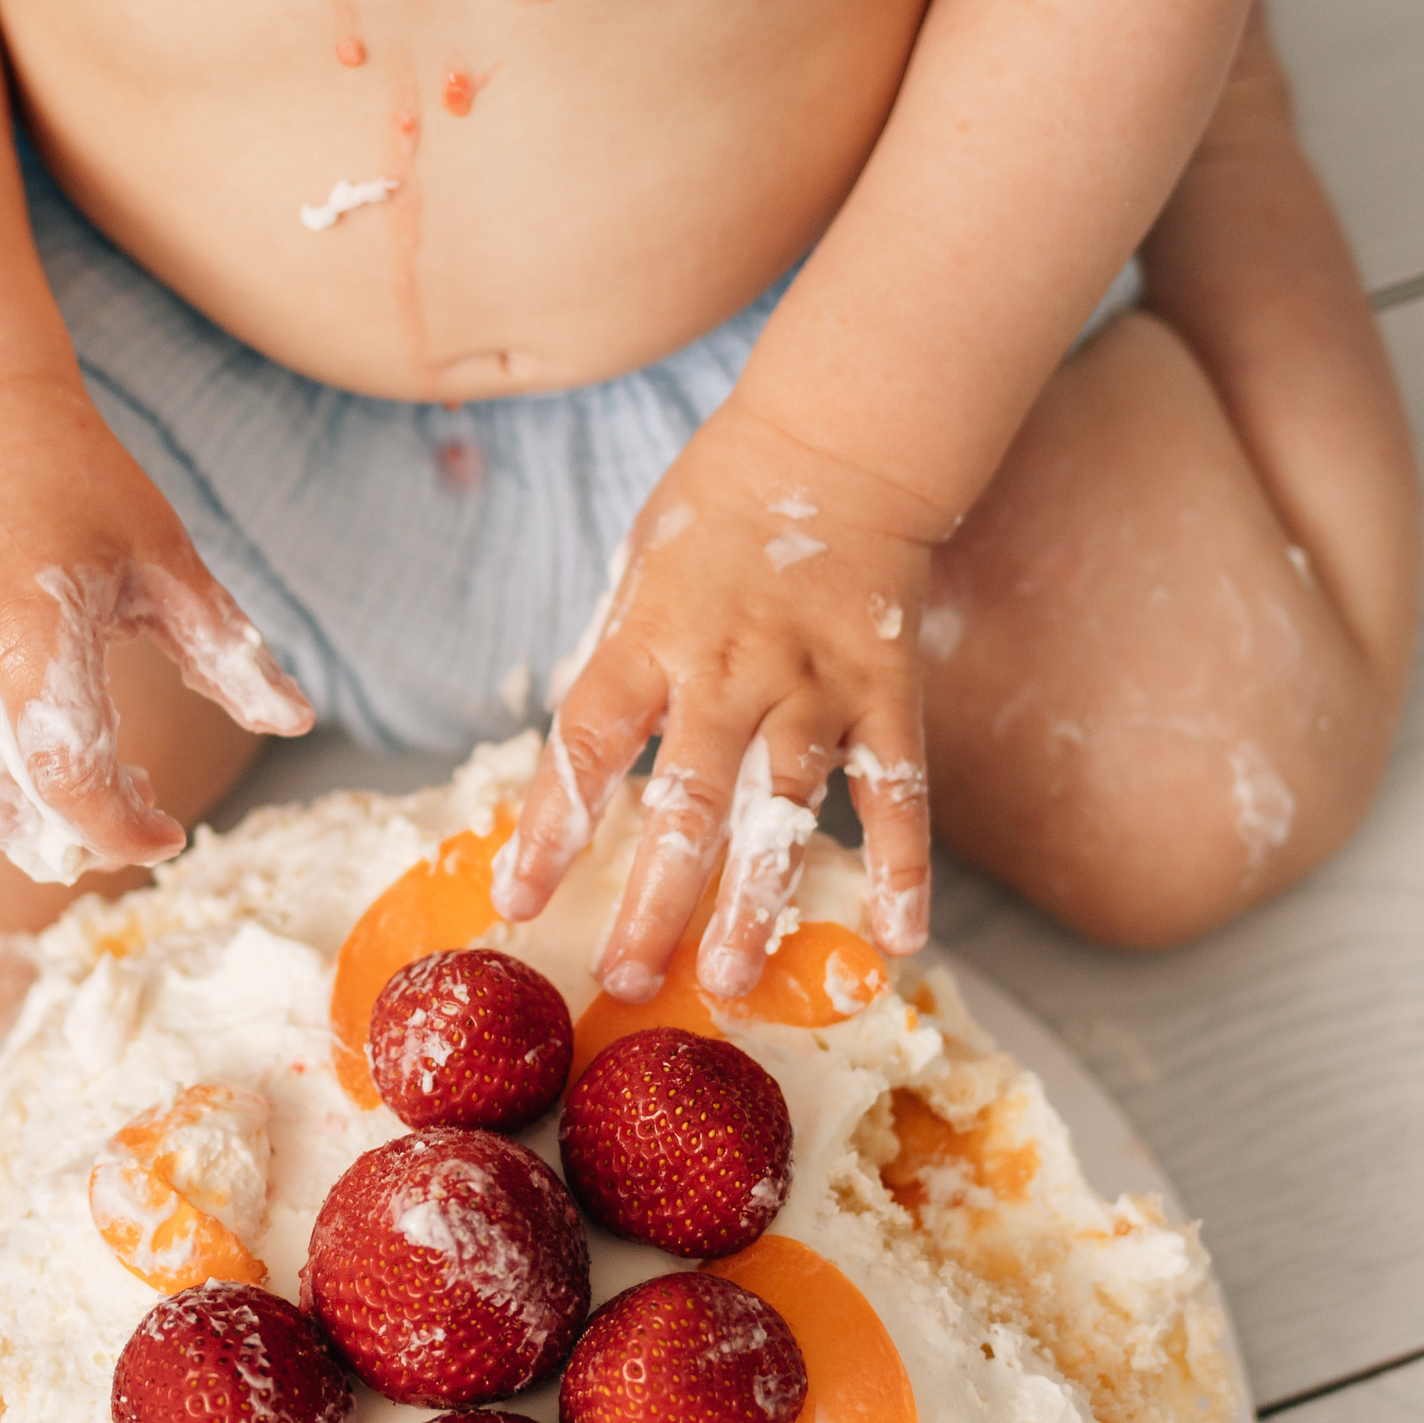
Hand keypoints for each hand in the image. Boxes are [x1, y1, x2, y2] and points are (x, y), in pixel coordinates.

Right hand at [0, 380, 311, 882]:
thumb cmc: (78, 488)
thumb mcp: (167, 558)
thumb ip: (228, 648)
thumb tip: (297, 721)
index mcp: (35, 628)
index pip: (70, 777)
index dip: (125, 830)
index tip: (168, 832)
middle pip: (14, 809)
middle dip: (84, 836)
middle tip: (132, 804)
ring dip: (28, 833)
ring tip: (77, 793)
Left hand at [491, 398, 936, 998]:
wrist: (834, 442)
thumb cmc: (714, 516)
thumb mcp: (634, 576)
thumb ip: (617, 671)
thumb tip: (578, 769)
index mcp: (649, 638)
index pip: (585, 746)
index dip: (549, 828)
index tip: (519, 901)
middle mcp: (728, 669)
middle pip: (683, 801)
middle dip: (652, 899)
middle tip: (623, 980)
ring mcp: (813, 683)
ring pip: (782, 807)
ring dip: (756, 900)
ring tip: (729, 976)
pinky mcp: (887, 690)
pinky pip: (896, 790)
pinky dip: (904, 865)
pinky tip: (897, 938)